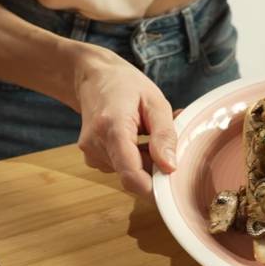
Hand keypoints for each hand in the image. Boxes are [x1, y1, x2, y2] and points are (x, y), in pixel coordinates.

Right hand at [75, 49, 176, 196]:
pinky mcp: (92, 158)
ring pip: (130, 172)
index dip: (154, 188)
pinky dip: (136, 156)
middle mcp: (96, 145)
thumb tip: (170, 168)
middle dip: (156, 164)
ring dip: (147, 158)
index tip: (173, 187)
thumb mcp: (155, 102)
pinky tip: (137, 135)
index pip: (131, 174)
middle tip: (165, 136)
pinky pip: (122, 166)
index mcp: (111, 128)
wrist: (92, 77)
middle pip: (134, 175)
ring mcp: (91, 154)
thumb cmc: (125, 84)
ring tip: (148, 130)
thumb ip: (164, 135)